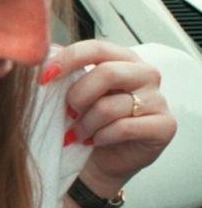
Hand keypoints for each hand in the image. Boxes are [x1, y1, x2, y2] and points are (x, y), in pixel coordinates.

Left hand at [42, 39, 176, 195]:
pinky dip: (101, 136)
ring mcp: (158, 100)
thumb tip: (44, 51)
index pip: (96, 48)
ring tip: (77, 133)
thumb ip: (64, 70)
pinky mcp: (165, 126)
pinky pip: (124, 128)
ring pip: (110, 106)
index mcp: (122, 58)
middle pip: (107, 73)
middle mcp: (145, 74)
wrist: (101, 159)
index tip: (45, 77)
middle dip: (78, 95)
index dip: (68, 59)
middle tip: (67, 111)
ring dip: (85, 123)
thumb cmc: (87, 120)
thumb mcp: (74, 91)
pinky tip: (95, 141)